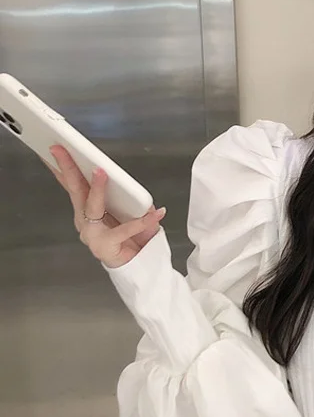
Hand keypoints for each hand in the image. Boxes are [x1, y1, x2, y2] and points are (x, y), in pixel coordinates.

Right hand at [47, 144, 165, 268]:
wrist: (139, 268)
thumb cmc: (133, 240)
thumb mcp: (133, 213)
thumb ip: (131, 199)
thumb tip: (131, 185)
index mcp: (88, 210)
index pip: (74, 184)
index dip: (63, 166)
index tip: (56, 148)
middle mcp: (85, 221)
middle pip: (75, 190)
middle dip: (68, 167)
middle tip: (62, 150)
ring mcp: (92, 234)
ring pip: (92, 206)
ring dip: (96, 188)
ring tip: (101, 172)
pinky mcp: (106, 246)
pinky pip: (124, 230)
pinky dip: (141, 222)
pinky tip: (154, 214)